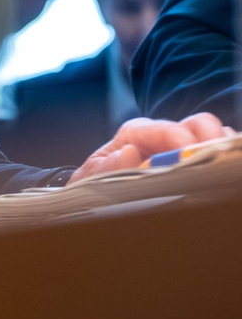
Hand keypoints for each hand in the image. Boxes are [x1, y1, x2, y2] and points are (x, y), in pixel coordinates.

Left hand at [70, 112, 235, 183]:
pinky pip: (214, 154)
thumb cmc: (98, 179)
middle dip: (208, 137)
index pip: (163, 129)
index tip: (186, 150)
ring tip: (223, 164)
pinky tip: (222, 171)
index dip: (178, 138)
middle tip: (213, 155)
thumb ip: (109, 165)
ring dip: (217, 148)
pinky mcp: (192, 162)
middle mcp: (162, 136)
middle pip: (196, 125)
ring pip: (210, 138)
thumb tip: (130, 153)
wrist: (98, 193)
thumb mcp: (94, 175)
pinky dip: (220, 159)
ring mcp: (180, 148)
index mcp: (136, 133)